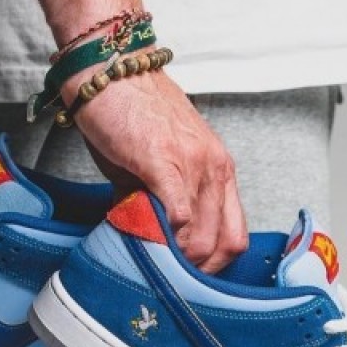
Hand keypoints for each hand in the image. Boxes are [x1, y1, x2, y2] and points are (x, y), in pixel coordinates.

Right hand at [60, 67, 247, 273]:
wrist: (110, 69)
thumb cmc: (131, 114)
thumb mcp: (158, 164)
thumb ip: (163, 202)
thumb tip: (154, 238)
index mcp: (219, 170)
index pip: (236, 236)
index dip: (214, 265)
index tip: (187, 275)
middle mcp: (215, 168)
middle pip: (224, 245)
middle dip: (195, 271)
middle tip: (167, 277)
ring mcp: (194, 165)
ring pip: (203, 239)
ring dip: (178, 261)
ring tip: (153, 263)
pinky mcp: (164, 162)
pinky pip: (178, 218)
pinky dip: (165, 239)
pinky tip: (147, 241)